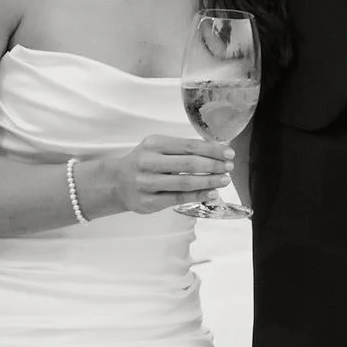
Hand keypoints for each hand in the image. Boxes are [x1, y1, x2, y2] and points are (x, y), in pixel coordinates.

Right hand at [75, 131, 233, 216]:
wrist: (117, 182)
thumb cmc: (144, 163)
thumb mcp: (158, 148)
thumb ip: (182, 149)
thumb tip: (216, 152)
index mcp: (154, 144)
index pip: (189, 146)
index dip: (212, 150)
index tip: (229, 153)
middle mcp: (148, 162)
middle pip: (189, 164)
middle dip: (214, 166)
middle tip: (229, 167)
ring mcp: (147, 183)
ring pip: (185, 183)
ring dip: (209, 181)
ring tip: (224, 180)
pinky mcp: (149, 202)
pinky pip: (178, 198)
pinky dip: (198, 195)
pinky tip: (211, 193)